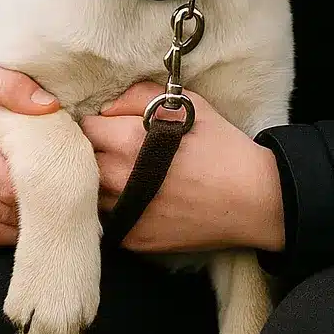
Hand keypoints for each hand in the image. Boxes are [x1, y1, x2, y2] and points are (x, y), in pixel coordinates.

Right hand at [0, 61, 60, 255]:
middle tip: (60, 199)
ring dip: (15, 231)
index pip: (9, 187)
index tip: (60, 178)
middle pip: (2, 214)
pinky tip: (7, 226)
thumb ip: (15, 87)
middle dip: (34, 211)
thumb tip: (52, 106)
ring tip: (41, 214)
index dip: (40, 189)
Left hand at [80, 83, 284, 254]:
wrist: (252, 199)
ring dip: (100, 183)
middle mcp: (118, 178)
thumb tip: (108, 105)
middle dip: (94, 152)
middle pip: (81, 161)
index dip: (96, 124)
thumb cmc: (221, 146)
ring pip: (90, 193)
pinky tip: (138, 198)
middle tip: (114, 149)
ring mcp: (124, 212)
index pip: (84, 128)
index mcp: (128, 141)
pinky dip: (115, 208)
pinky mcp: (133, 238)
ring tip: (125, 175)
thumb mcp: (187, 105)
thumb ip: (140, 95)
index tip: (108, 126)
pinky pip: (107, 219)